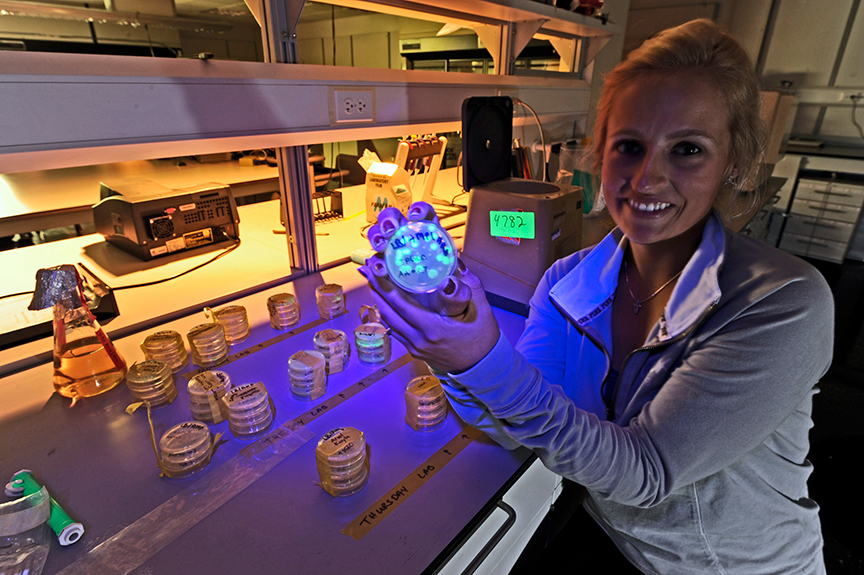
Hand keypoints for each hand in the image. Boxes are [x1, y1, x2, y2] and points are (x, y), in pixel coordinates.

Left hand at [359, 202, 499, 372]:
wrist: (482, 368)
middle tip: (367, 269)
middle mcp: (419, 340)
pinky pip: (395, 330)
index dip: (385, 286)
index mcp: (433, 329)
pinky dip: (388, 313)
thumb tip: (454, 262)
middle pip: (388, 312)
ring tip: (372, 281)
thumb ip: (468, 285)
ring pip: (388, 322)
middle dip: (376, 289)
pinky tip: (385, 301)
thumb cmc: (482, 338)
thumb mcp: (481, 309)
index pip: (401, 305)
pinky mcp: (414, 351)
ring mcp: (415, 347)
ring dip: (379, 301)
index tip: (375, 268)